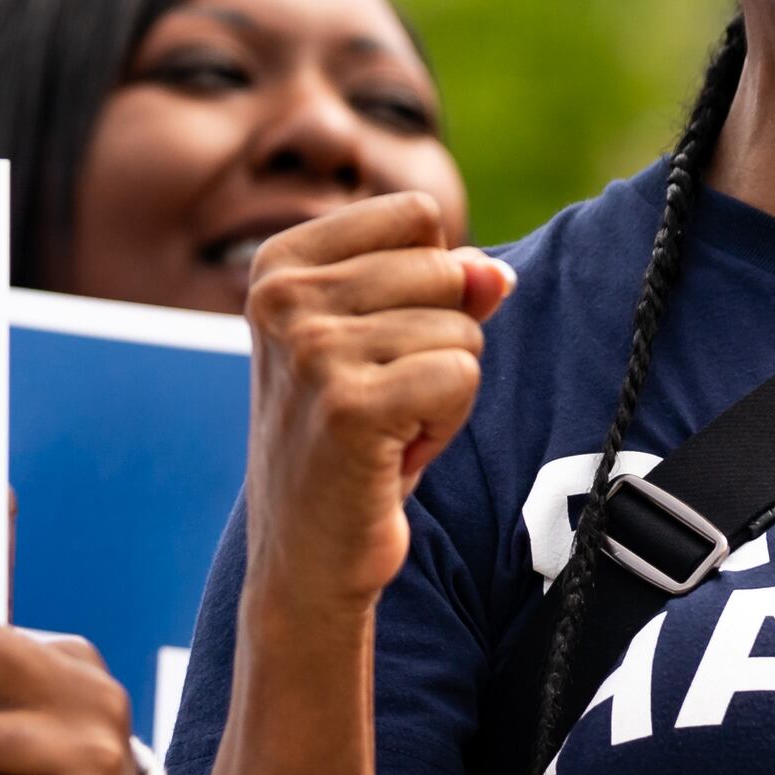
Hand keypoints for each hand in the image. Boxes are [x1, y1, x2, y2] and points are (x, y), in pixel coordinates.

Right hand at [239, 193, 513, 619]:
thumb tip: (497, 274)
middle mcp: (283, 296)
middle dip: (440, 340)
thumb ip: (442, 288)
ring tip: (386, 430)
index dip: (430, 283)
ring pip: (461, 328)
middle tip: (385, 400)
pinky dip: (447, 423)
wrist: (304, 556)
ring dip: (443, 390)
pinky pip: (462, 376)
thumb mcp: (383, 344)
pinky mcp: (348, 405)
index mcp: (278, 264)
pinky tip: (396, 454)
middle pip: (444, 269)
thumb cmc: (347, 443)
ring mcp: (310, 349)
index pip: (417, 217)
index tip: (379, 346)